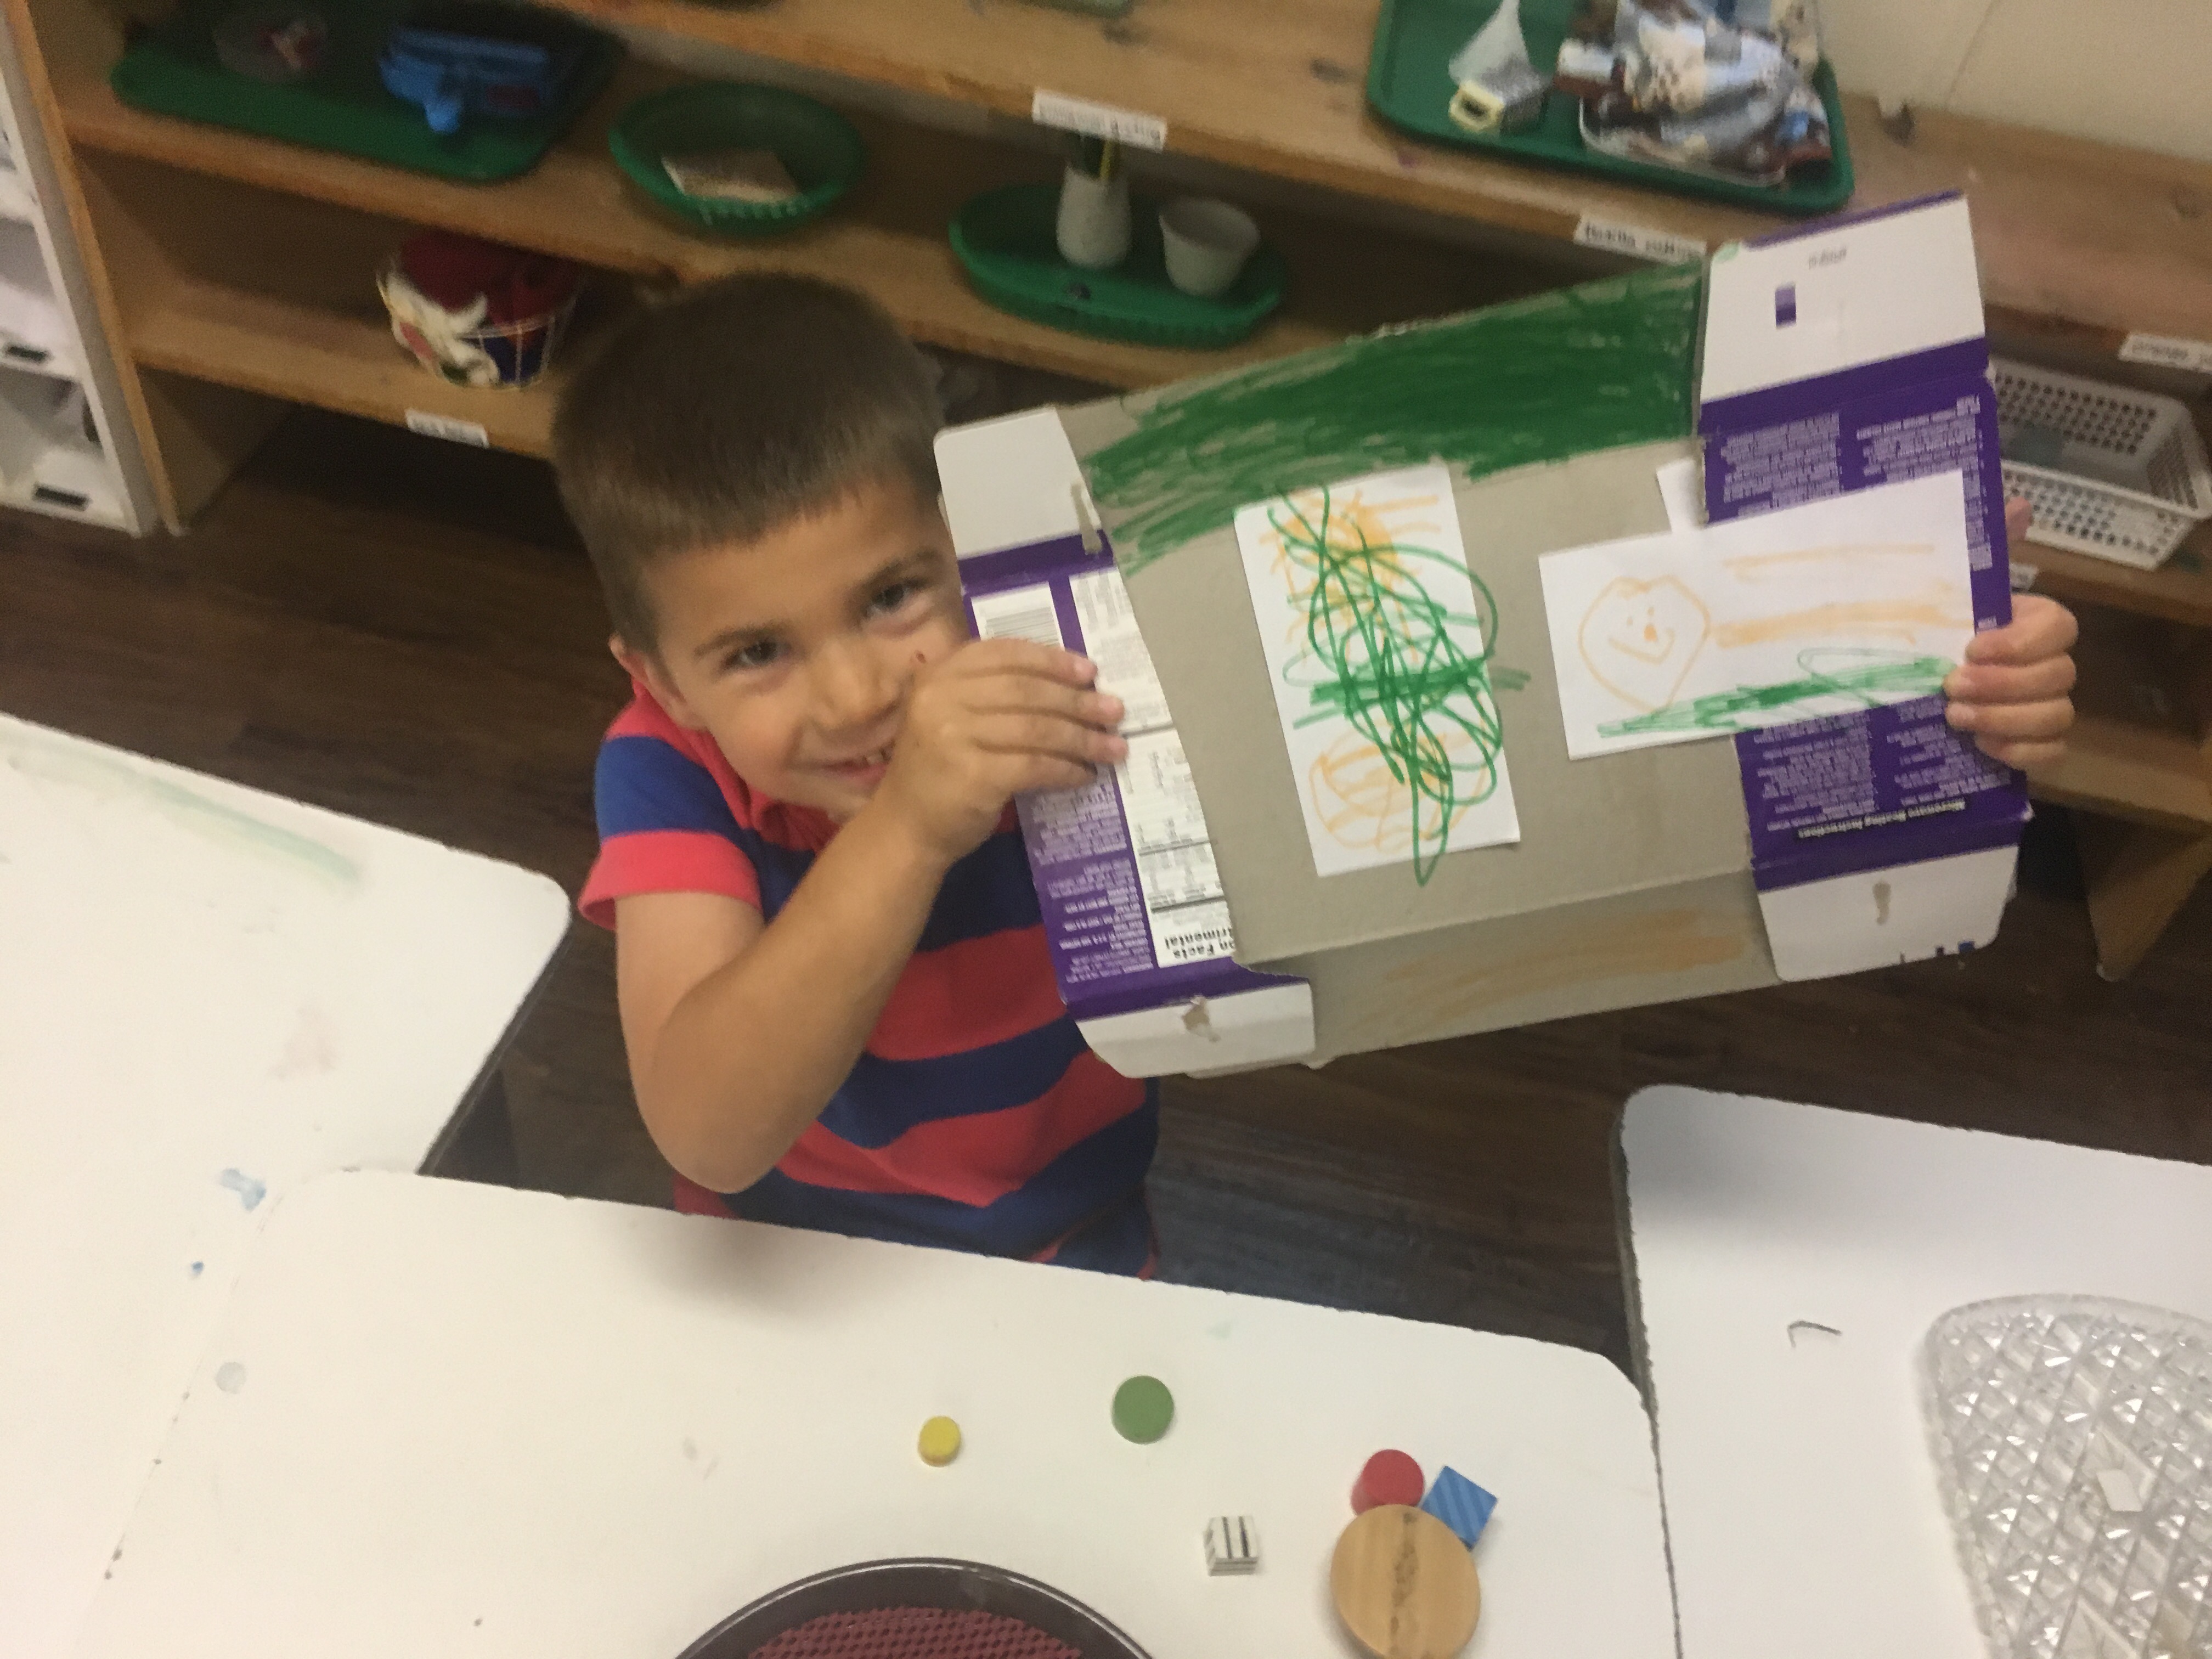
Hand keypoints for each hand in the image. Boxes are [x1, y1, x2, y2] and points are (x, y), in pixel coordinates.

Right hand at [873, 637, 1127, 865]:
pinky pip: (1035, 765)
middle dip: (1078, 701)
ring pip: (1037, 728)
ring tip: (1114, 747)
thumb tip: (1071, 687)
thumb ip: (992, 695)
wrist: (905, 828)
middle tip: (1115, 711)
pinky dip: (1066, 769)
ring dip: (1083, 738)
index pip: (1004, 654)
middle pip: (1027, 691)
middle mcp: (941, 699)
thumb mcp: (952, 716)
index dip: (1051, 660)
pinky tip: (1085, 775)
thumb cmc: (938, 771)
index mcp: (938, 675)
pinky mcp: (973, 775)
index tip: (1089, 672)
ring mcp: (954, 736)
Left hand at [1942, 499, 2077, 769]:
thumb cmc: (1924, 634)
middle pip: (2060, 674)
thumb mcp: (1941, 591)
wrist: (1891, 694)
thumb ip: (1979, 550)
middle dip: (2006, 684)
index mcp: (2027, 624)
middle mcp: (2042, 665)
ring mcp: (2040, 707)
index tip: (1972, 647)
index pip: (2059, 625)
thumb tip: (2018, 502)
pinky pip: (2051, 752)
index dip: (2022, 640)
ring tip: (1955, 716)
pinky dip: (2021, 751)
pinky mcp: (2029, 746)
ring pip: (2058, 714)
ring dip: (2008, 717)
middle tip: (1951, 688)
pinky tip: (1983, 745)